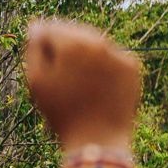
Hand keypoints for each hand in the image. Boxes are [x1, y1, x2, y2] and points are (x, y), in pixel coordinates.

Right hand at [25, 19, 140, 151]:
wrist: (99, 138)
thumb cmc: (62, 112)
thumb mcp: (37, 80)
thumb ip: (34, 49)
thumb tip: (37, 28)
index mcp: (74, 43)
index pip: (51, 28)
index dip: (42, 38)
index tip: (39, 49)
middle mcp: (100, 42)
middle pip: (76, 32)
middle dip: (65, 41)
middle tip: (57, 59)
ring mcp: (119, 54)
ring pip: (96, 43)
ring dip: (84, 50)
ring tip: (75, 73)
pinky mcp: (133, 67)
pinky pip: (112, 57)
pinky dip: (103, 63)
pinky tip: (94, 80)